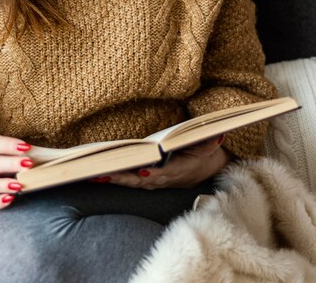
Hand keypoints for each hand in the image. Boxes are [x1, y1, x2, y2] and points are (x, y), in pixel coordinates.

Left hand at [103, 136, 231, 189]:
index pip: (167, 172)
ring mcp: (158, 181)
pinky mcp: (151, 180)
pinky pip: (132, 181)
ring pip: (135, 182)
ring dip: (116, 180)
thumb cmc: (207, 153)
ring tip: (96, 176)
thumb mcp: (211, 145)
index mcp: (182, 169)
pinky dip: (118, 179)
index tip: (142, 171)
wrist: (210, 169)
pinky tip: (101, 176)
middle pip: (143, 180)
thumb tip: (218, 133)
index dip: (154, 173)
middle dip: (124, 178)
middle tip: (106, 174)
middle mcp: (167, 178)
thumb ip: (211, 141)